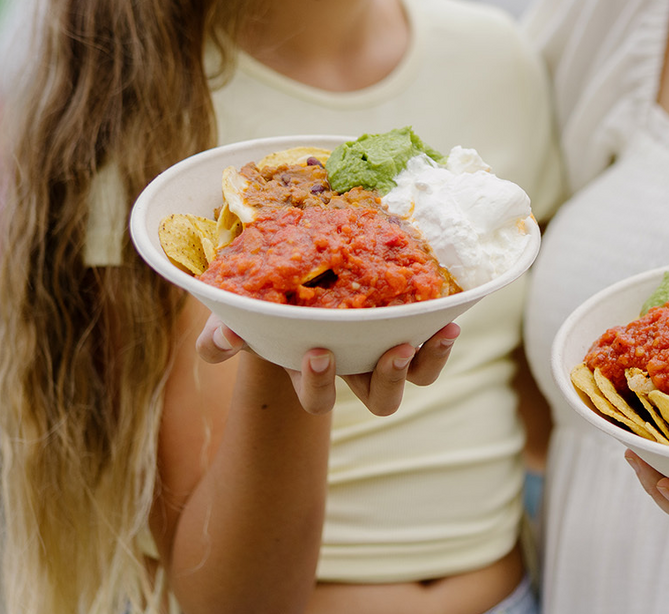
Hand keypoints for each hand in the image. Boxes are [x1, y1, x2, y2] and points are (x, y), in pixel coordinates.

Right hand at [195, 314, 459, 415]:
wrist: (302, 268)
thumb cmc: (267, 300)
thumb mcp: (240, 314)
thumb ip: (223, 333)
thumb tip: (219, 339)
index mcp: (316, 371)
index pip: (319, 397)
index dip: (320, 384)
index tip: (317, 352)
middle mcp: (358, 368)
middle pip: (381, 400)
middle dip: (388, 380)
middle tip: (393, 351)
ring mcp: (387, 348)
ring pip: (415, 377)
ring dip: (427, 362)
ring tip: (431, 336)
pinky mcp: (411, 323)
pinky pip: (435, 344)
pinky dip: (443, 337)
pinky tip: (449, 318)